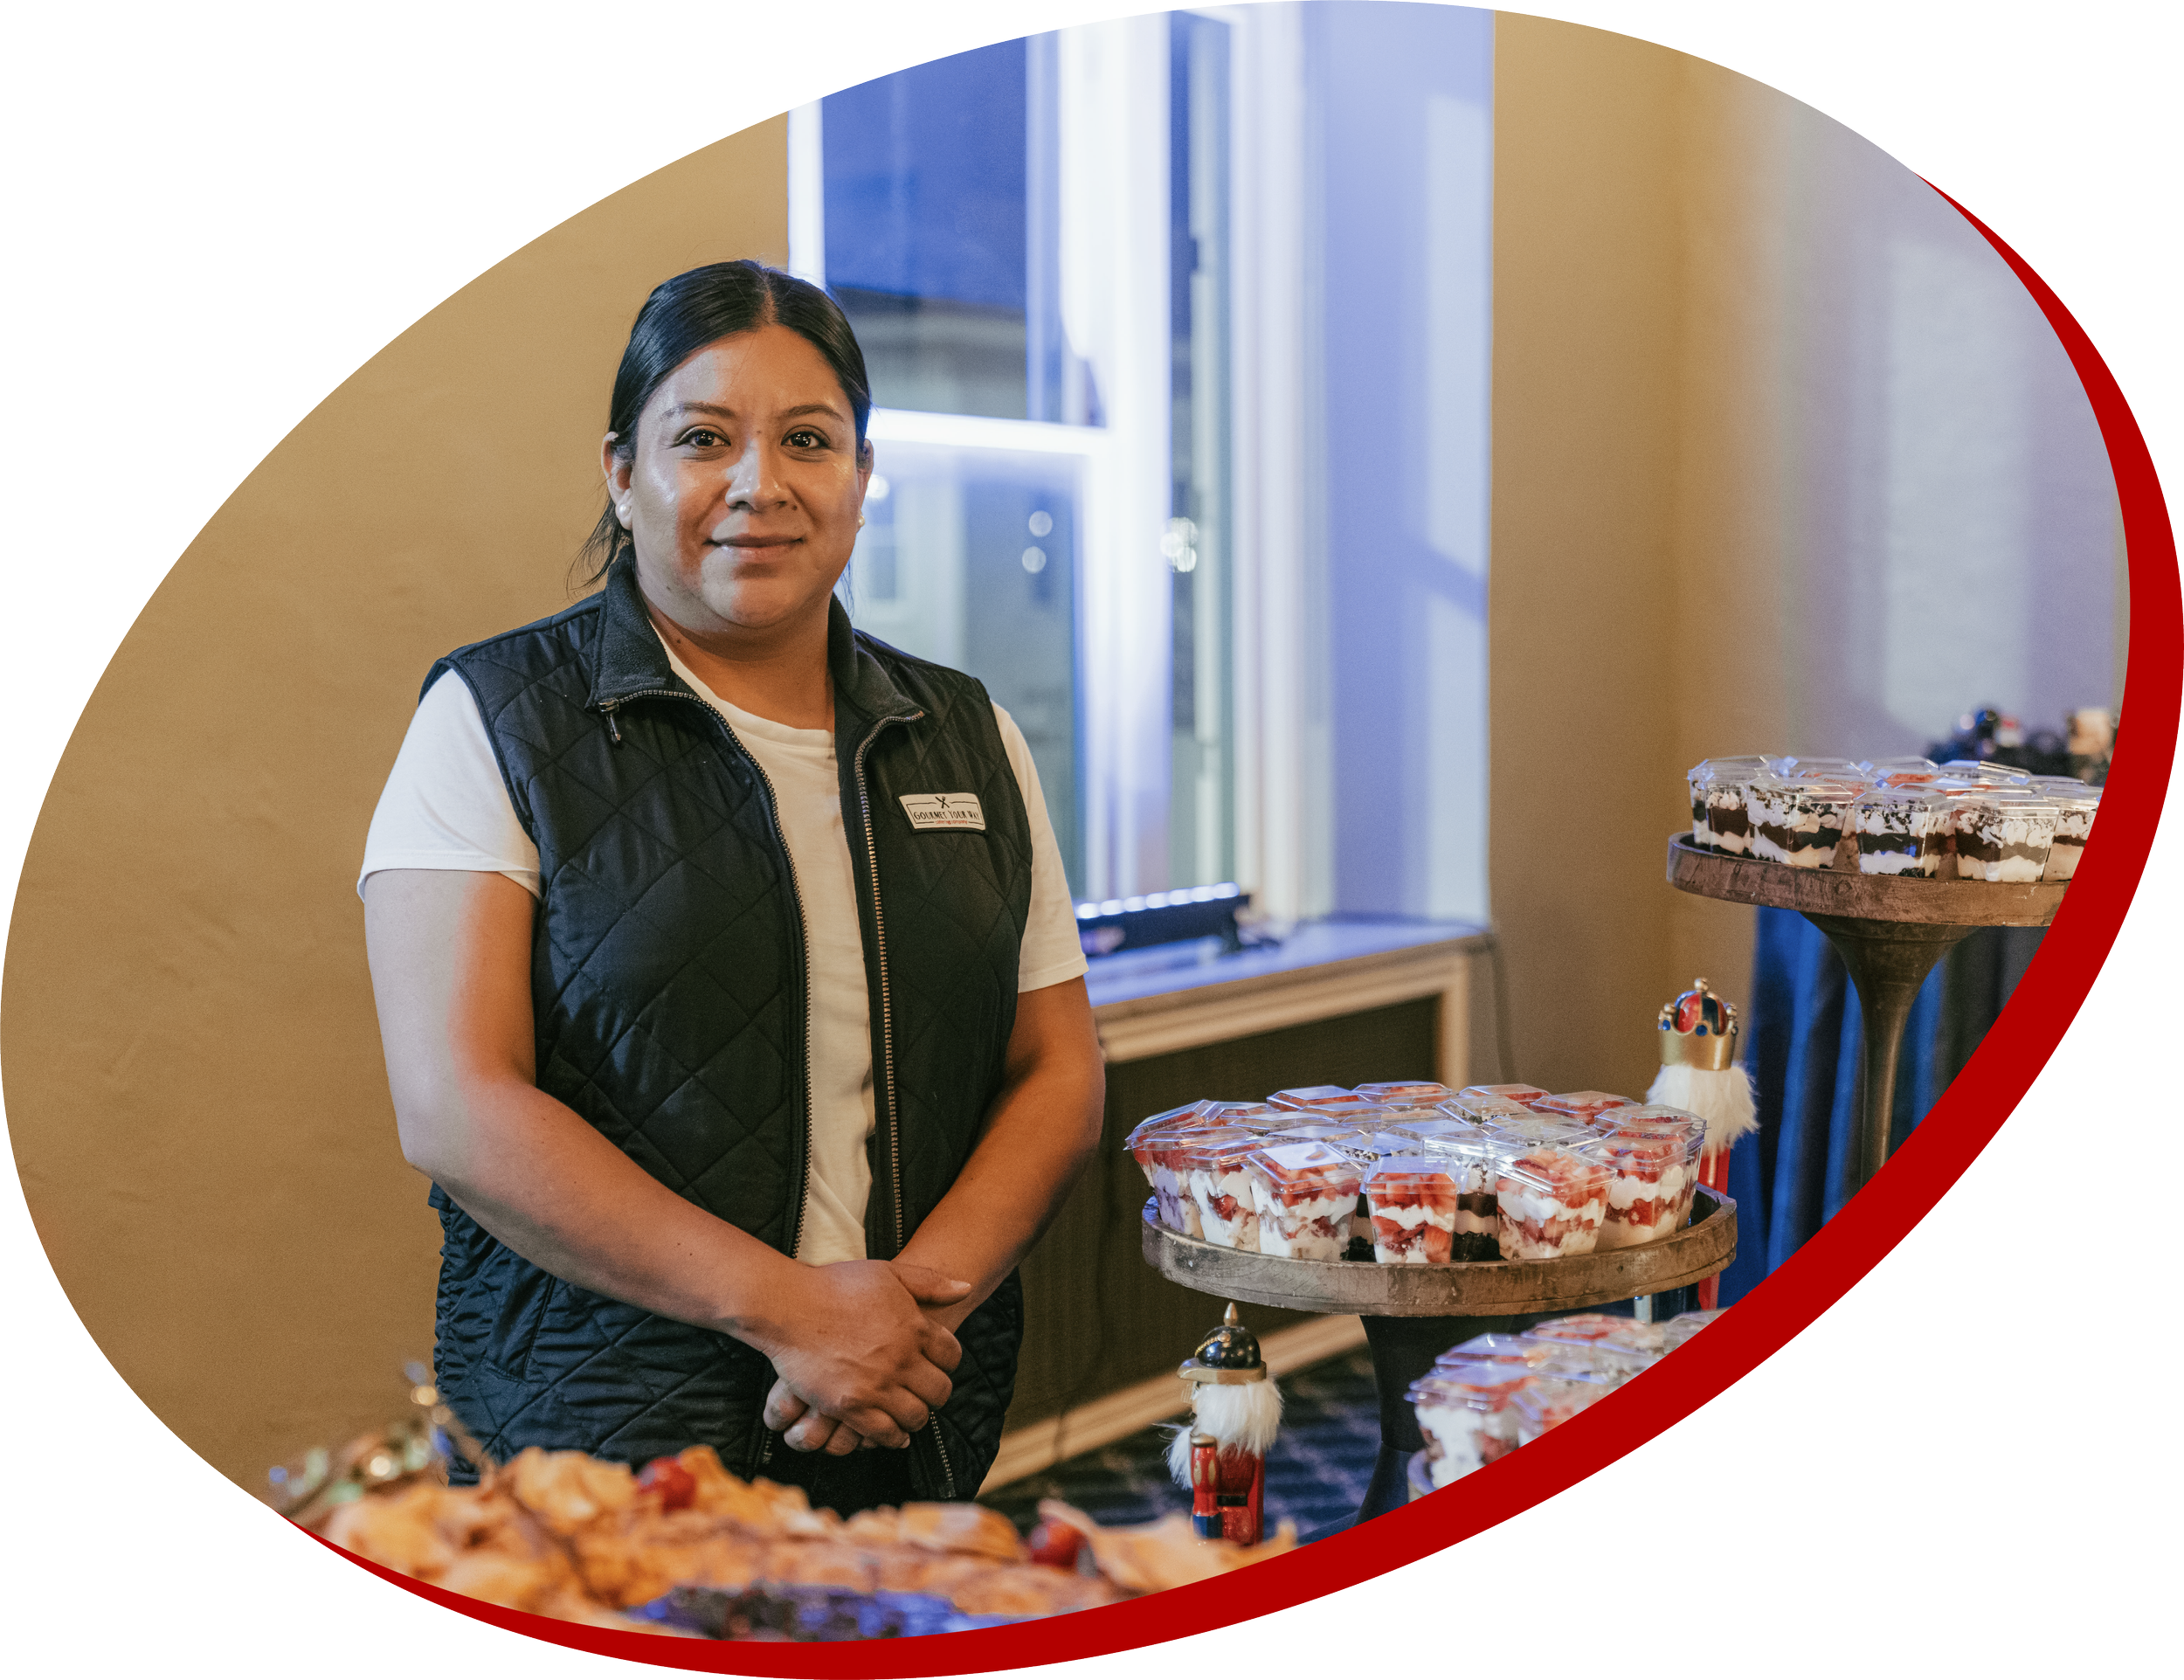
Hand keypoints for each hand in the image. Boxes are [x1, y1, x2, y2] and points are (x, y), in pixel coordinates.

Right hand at [752, 1260, 969, 1449]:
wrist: (789, 1305)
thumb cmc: (836, 1285)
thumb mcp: (888, 1273)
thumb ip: (929, 1282)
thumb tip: (966, 1288)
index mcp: (915, 1327)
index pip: (952, 1356)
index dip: (947, 1362)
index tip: (936, 1366)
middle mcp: (901, 1359)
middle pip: (939, 1391)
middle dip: (935, 1394)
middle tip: (925, 1394)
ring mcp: (877, 1385)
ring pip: (916, 1416)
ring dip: (915, 1417)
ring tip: (909, 1413)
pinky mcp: (851, 1406)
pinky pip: (885, 1433)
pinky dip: (893, 1437)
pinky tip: (893, 1434)